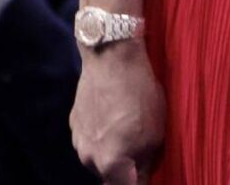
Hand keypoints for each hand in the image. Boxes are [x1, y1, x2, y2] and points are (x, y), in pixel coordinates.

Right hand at [72, 42, 165, 183]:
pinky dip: (101, 135)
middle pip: (109, 177)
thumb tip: (142, 177)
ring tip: (126, 128)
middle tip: (141, 150)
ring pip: (98, 157)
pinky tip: (114, 116)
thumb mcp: (155, 134)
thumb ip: (146, 165)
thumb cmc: (139, 95)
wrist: (112, 57)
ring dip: (111, 152)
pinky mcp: (74, 122)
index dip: (139, 182)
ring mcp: (78, 140)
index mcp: (110, 164)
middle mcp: (89, 157)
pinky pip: (91, 139)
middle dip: (125, 170)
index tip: (145, 173)